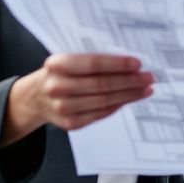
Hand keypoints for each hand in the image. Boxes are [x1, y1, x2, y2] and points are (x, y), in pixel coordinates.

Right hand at [3, 53, 153, 144]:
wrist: (34, 97)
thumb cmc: (58, 73)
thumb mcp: (66, 59)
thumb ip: (89, 59)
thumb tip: (127, 62)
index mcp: (56, 64)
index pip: (92, 63)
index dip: (117, 64)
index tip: (138, 63)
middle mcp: (57, 87)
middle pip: (101, 85)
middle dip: (129, 81)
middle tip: (149, 77)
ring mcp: (63, 108)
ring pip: (104, 101)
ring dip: (128, 95)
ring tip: (145, 89)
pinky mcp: (70, 123)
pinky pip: (100, 114)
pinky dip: (118, 106)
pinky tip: (130, 99)